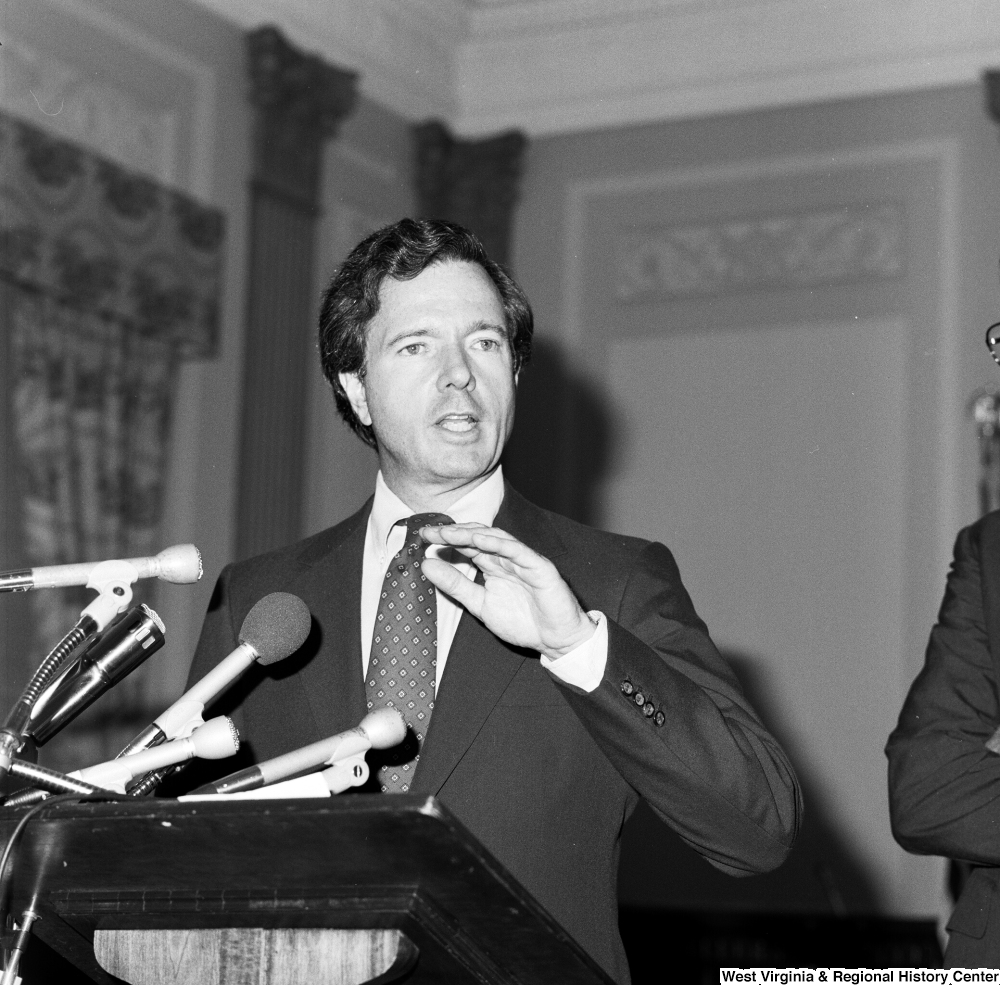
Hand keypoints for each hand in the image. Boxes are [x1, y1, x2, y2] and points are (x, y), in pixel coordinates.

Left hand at [419, 523, 596, 659]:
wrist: (556, 641)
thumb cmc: (523, 622)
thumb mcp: (480, 604)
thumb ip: (455, 585)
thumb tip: (427, 565)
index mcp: (493, 565)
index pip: (466, 546)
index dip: (446, 540)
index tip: (423, 539)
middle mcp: (507, 558)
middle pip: (478, 536)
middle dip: (453, 533)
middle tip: (429, 532)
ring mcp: (524, 560)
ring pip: (496, 539)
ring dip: (471, 534)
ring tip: (448, 533)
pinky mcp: (540, 567)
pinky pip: (518, 551)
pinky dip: (499, 544)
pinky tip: (479, 540)